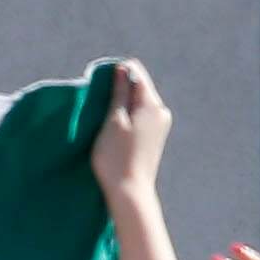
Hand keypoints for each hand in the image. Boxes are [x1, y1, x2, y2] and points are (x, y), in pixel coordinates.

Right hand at [90, 60, 170, 195]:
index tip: (99, 86)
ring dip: (121, 104)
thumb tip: (122, 68)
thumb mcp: (113, 121)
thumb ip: (119, 93)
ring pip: (138, 102)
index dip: (117, 73)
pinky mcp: (155, 135)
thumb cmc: (115, 156)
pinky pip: (140, 115)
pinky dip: (126, 116)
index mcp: (152, 105)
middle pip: (138, 87)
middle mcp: (161, 111)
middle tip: (99, 105)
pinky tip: (114, 129)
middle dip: (119, 89)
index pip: (136, 73)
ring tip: (104, 120)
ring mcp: (160, 124)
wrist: (130, 191)